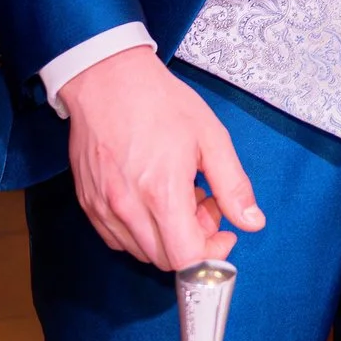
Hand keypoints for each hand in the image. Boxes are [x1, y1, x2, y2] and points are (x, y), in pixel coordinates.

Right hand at [59, 46, 262, 269]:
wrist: (107, 80)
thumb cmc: (160, 103)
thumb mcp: (211, 137)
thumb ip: (233, 185)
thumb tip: (253, 222)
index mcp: (162, 193)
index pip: (186, 259)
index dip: (212, 255)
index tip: (225, 232)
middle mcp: (127, 208)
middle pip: (166, 259)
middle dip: (194, 241)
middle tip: (205, 203)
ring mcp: (103, 208)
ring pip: (141, 251)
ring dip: (167, 236)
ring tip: (180, 195)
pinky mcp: (87, 203)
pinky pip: (117, 238)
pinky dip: (141, 231)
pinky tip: (152, 198)